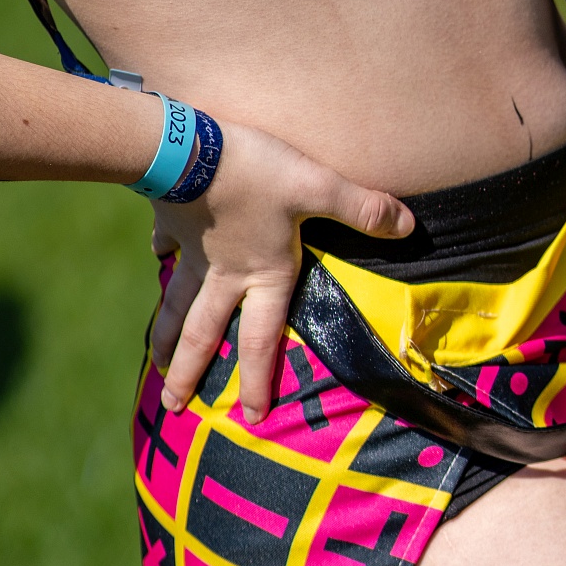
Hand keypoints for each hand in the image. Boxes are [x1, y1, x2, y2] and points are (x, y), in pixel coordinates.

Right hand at [150, 122, 413, 424]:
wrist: (185, 147)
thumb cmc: (255, 173)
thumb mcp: (316, 186)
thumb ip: (362, 209)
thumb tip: (410, 227)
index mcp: (262, 274)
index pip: (261, 340)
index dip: (259, 380)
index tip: (251, 418)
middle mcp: (225, 273)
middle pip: (203, 334)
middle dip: (190, 373)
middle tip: (174, 407)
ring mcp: (192, 251)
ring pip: (176, 303)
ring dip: (165, 335)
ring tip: (155, 362)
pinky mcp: (170, 221)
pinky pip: (166, 245)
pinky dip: (162, 255)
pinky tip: (158, 258)